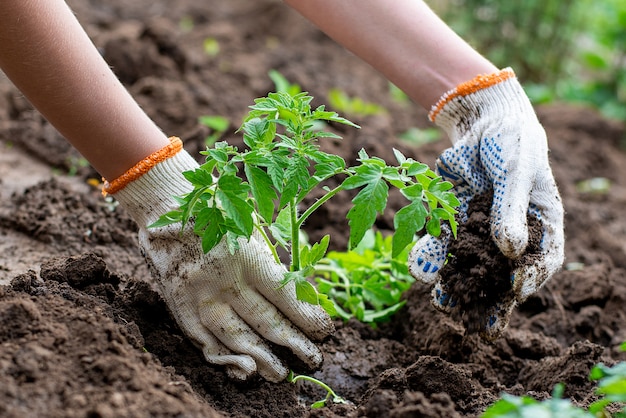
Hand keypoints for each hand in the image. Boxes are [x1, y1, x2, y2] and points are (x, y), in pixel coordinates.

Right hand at [108, 140, 333, 381]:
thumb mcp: (253, 228)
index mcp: (247, 255)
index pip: (285, 295)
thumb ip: (272, 262)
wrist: (167, 206)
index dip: (307, 317)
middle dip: (293, 343)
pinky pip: (203, 340)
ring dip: (262, 358)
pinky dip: (224, 358)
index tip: (324, 332)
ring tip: (280, 373)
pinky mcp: (180, 305)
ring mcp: (199, 296)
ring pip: (235, 337)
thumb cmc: (221, 214)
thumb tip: (300, 297)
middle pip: (264, 321)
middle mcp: (223, 279)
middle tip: (313, 360)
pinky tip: (242, 369)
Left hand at [408, 68, 563, 339]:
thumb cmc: (511, 143)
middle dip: (490, 298)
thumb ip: (511, 210)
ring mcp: (482, 230)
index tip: (515, 288)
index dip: (530, 278)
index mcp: (542, 224)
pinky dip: (434, 258)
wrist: (481, 122)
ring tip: (443, 304)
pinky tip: (422, 271)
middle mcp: (512, 234)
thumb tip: (511, 252)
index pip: (541, 260)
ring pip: (471, 264)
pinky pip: (445, 244)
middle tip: (478, 325)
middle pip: (503, 273)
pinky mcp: (456, 221)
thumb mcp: (515, 173)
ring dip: (458, 285)